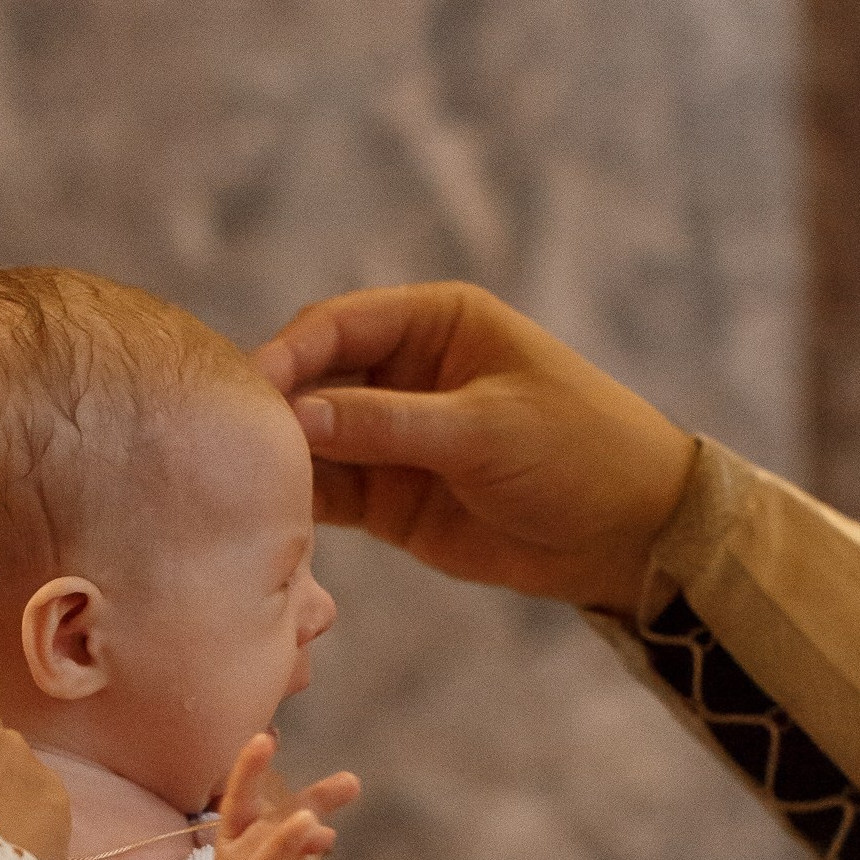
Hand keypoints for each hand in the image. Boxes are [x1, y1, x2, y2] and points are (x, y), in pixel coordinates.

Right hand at [211, 732, 358, 859]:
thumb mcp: (292, 842)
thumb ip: (316, 808)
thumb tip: (354, 779)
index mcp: (235, 842)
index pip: (236, 803)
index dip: (246, 772)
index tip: (264, 738)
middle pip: (255, 841)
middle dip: (281, 826)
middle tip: (308, 813)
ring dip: (284, 851)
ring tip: (316, 831)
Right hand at [255, 282, 695, 615]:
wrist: (630, 535)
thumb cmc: (579, 452)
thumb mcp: (485, 430)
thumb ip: (387, 424)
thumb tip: (294, 417)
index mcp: (436, 323)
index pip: (339, 325)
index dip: (289, 354)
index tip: (250, 389)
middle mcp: (404, 371)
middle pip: (312, 379)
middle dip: (273, 409)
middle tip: (229, 445)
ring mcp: (393, 437)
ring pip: (312, 440)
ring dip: (281, 461)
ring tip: (241, 487)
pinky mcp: (389, 497)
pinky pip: (329, 491)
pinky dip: (299, 504)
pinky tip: (268, 518)